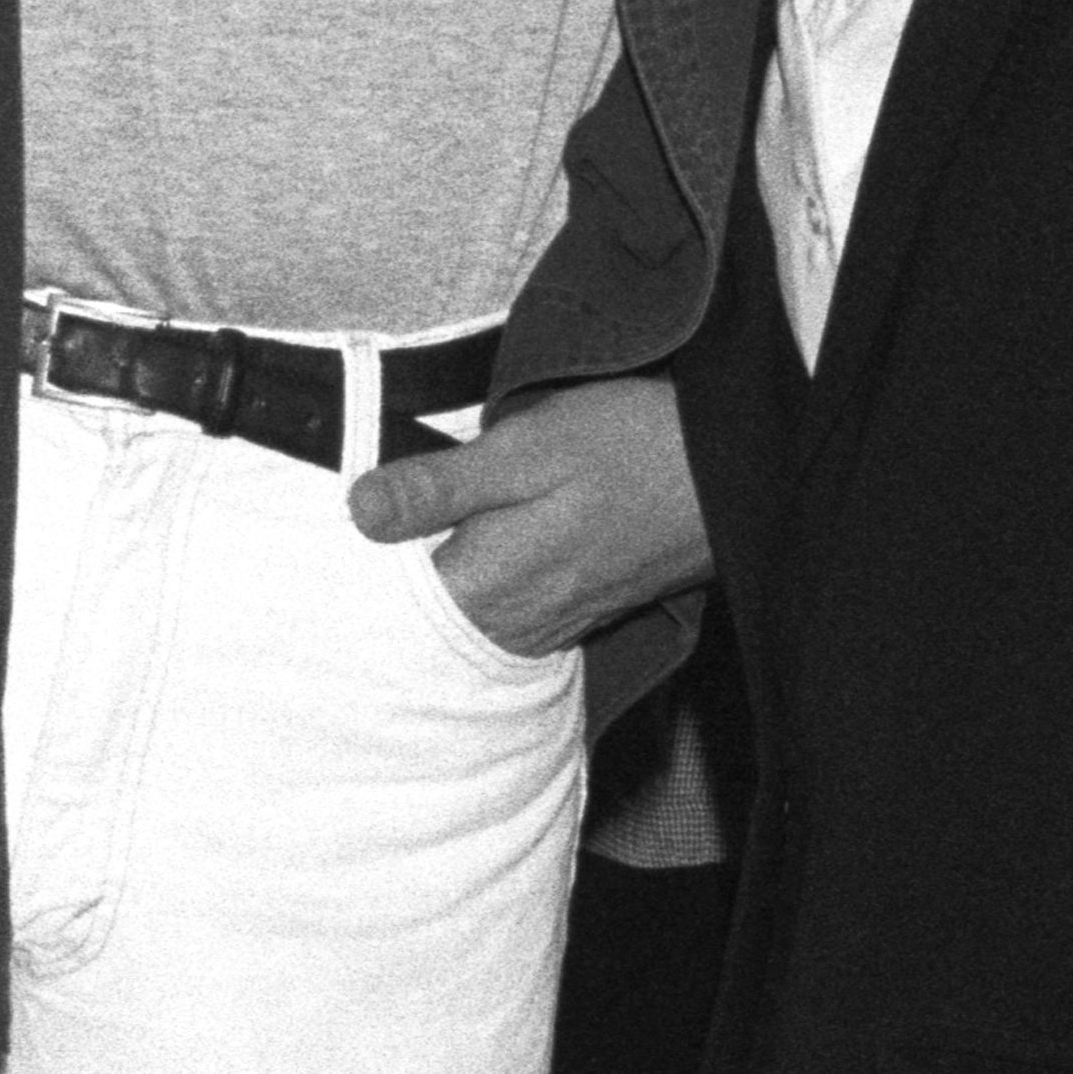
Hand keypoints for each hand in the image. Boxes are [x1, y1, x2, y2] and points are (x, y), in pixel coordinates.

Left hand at [348, 367, 703, 657]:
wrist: (735, 471)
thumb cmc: (631, 447)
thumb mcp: (526, 446)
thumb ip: (441, 486)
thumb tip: (358, 512)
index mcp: (490, 584)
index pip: (390, 610)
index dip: (359, 578)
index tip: (337, 547)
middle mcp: (516, 624)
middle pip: (423, 628)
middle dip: (390, 591)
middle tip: (364, 542)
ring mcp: (551, 626)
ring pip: (466, 628)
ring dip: (437, 596)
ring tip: (412, 548)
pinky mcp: (579, 616)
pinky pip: (508, 624)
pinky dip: (482, 601)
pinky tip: (477, 560)